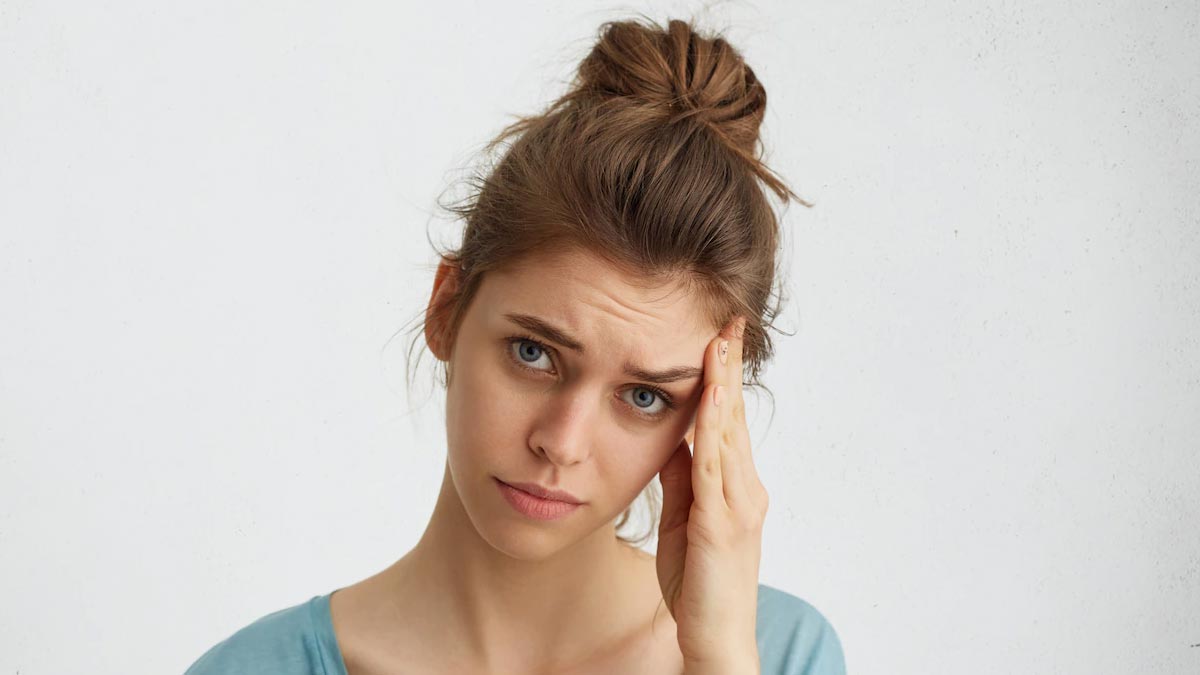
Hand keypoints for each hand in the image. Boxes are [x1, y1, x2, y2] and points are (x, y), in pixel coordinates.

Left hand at [656, 315, 767, 672]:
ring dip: (724, 387)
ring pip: (730, 434)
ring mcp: (739, 505)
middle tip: (727, 319)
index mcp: (734, 485)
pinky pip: (717, 469)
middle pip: (735, 416)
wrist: (715, 637)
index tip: (718, 333)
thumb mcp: (681, 518)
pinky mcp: (724, 524)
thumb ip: (681, 476)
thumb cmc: (698, 583)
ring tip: (718, 344)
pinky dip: (714, 432)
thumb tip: (672, 434)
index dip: (723, 376)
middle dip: (729, 366)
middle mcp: (745, 488)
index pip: (728, 419)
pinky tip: (710, 402)